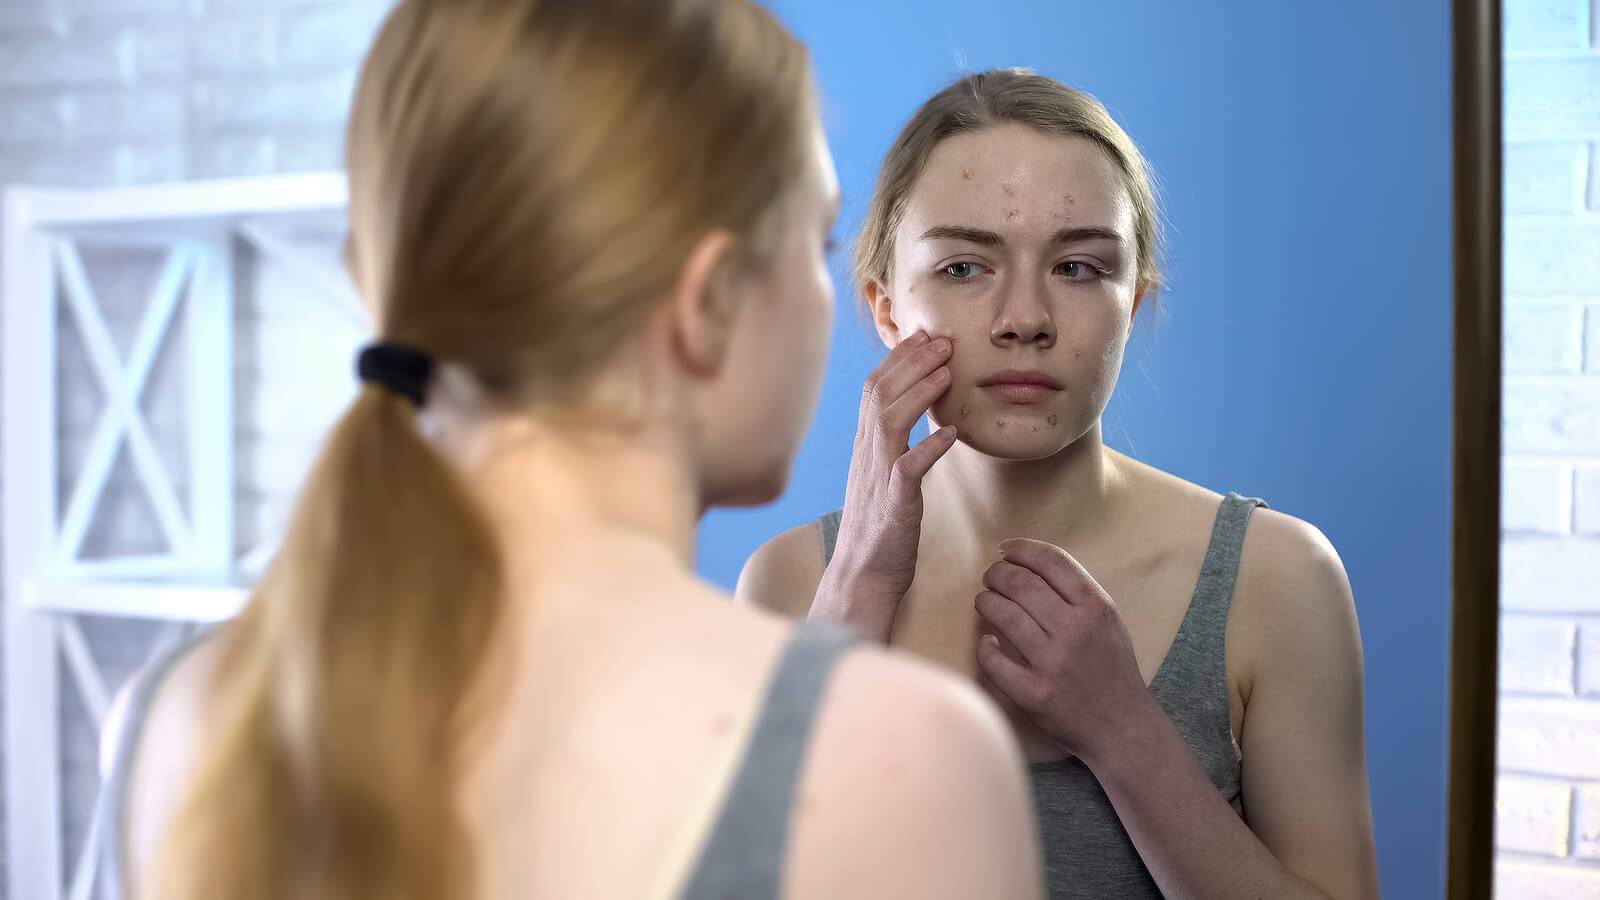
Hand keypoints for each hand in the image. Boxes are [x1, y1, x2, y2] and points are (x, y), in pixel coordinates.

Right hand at [809, 331, 958, 641]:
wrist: (861, 577)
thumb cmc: (879, 529)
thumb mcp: (885, 478)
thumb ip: (895, 446)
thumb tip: (916, 421)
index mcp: (865, 447)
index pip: (875, 389)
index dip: (899, 359)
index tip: (925, 336)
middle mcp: (866, 455)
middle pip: (880, 394)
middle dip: (911, 362)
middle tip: (943, 340)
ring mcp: (878, 479)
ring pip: (890, 421)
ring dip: (919, 392)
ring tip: (947, 371)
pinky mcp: (893, 506)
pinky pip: (908, 470)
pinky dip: (929, 448)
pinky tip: (952, 433)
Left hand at [973, 538, 1159, 765]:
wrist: (1123, 728)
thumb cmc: (1112, 669)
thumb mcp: (1108, 622)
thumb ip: (1075, 593)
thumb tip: (1026, 564)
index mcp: (1096, 607)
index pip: (1052, 561)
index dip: (1021, 549)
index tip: (1005, 550)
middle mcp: (1075, 631)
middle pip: (1021, 583)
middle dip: (997, 573)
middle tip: (990, 577)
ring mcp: (1053, 663)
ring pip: (1003, 615)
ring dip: (986, 601)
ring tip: (984, 601)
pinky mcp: (1033, 694)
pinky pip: (994, 660)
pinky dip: (985, 647)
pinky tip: (988, 643)